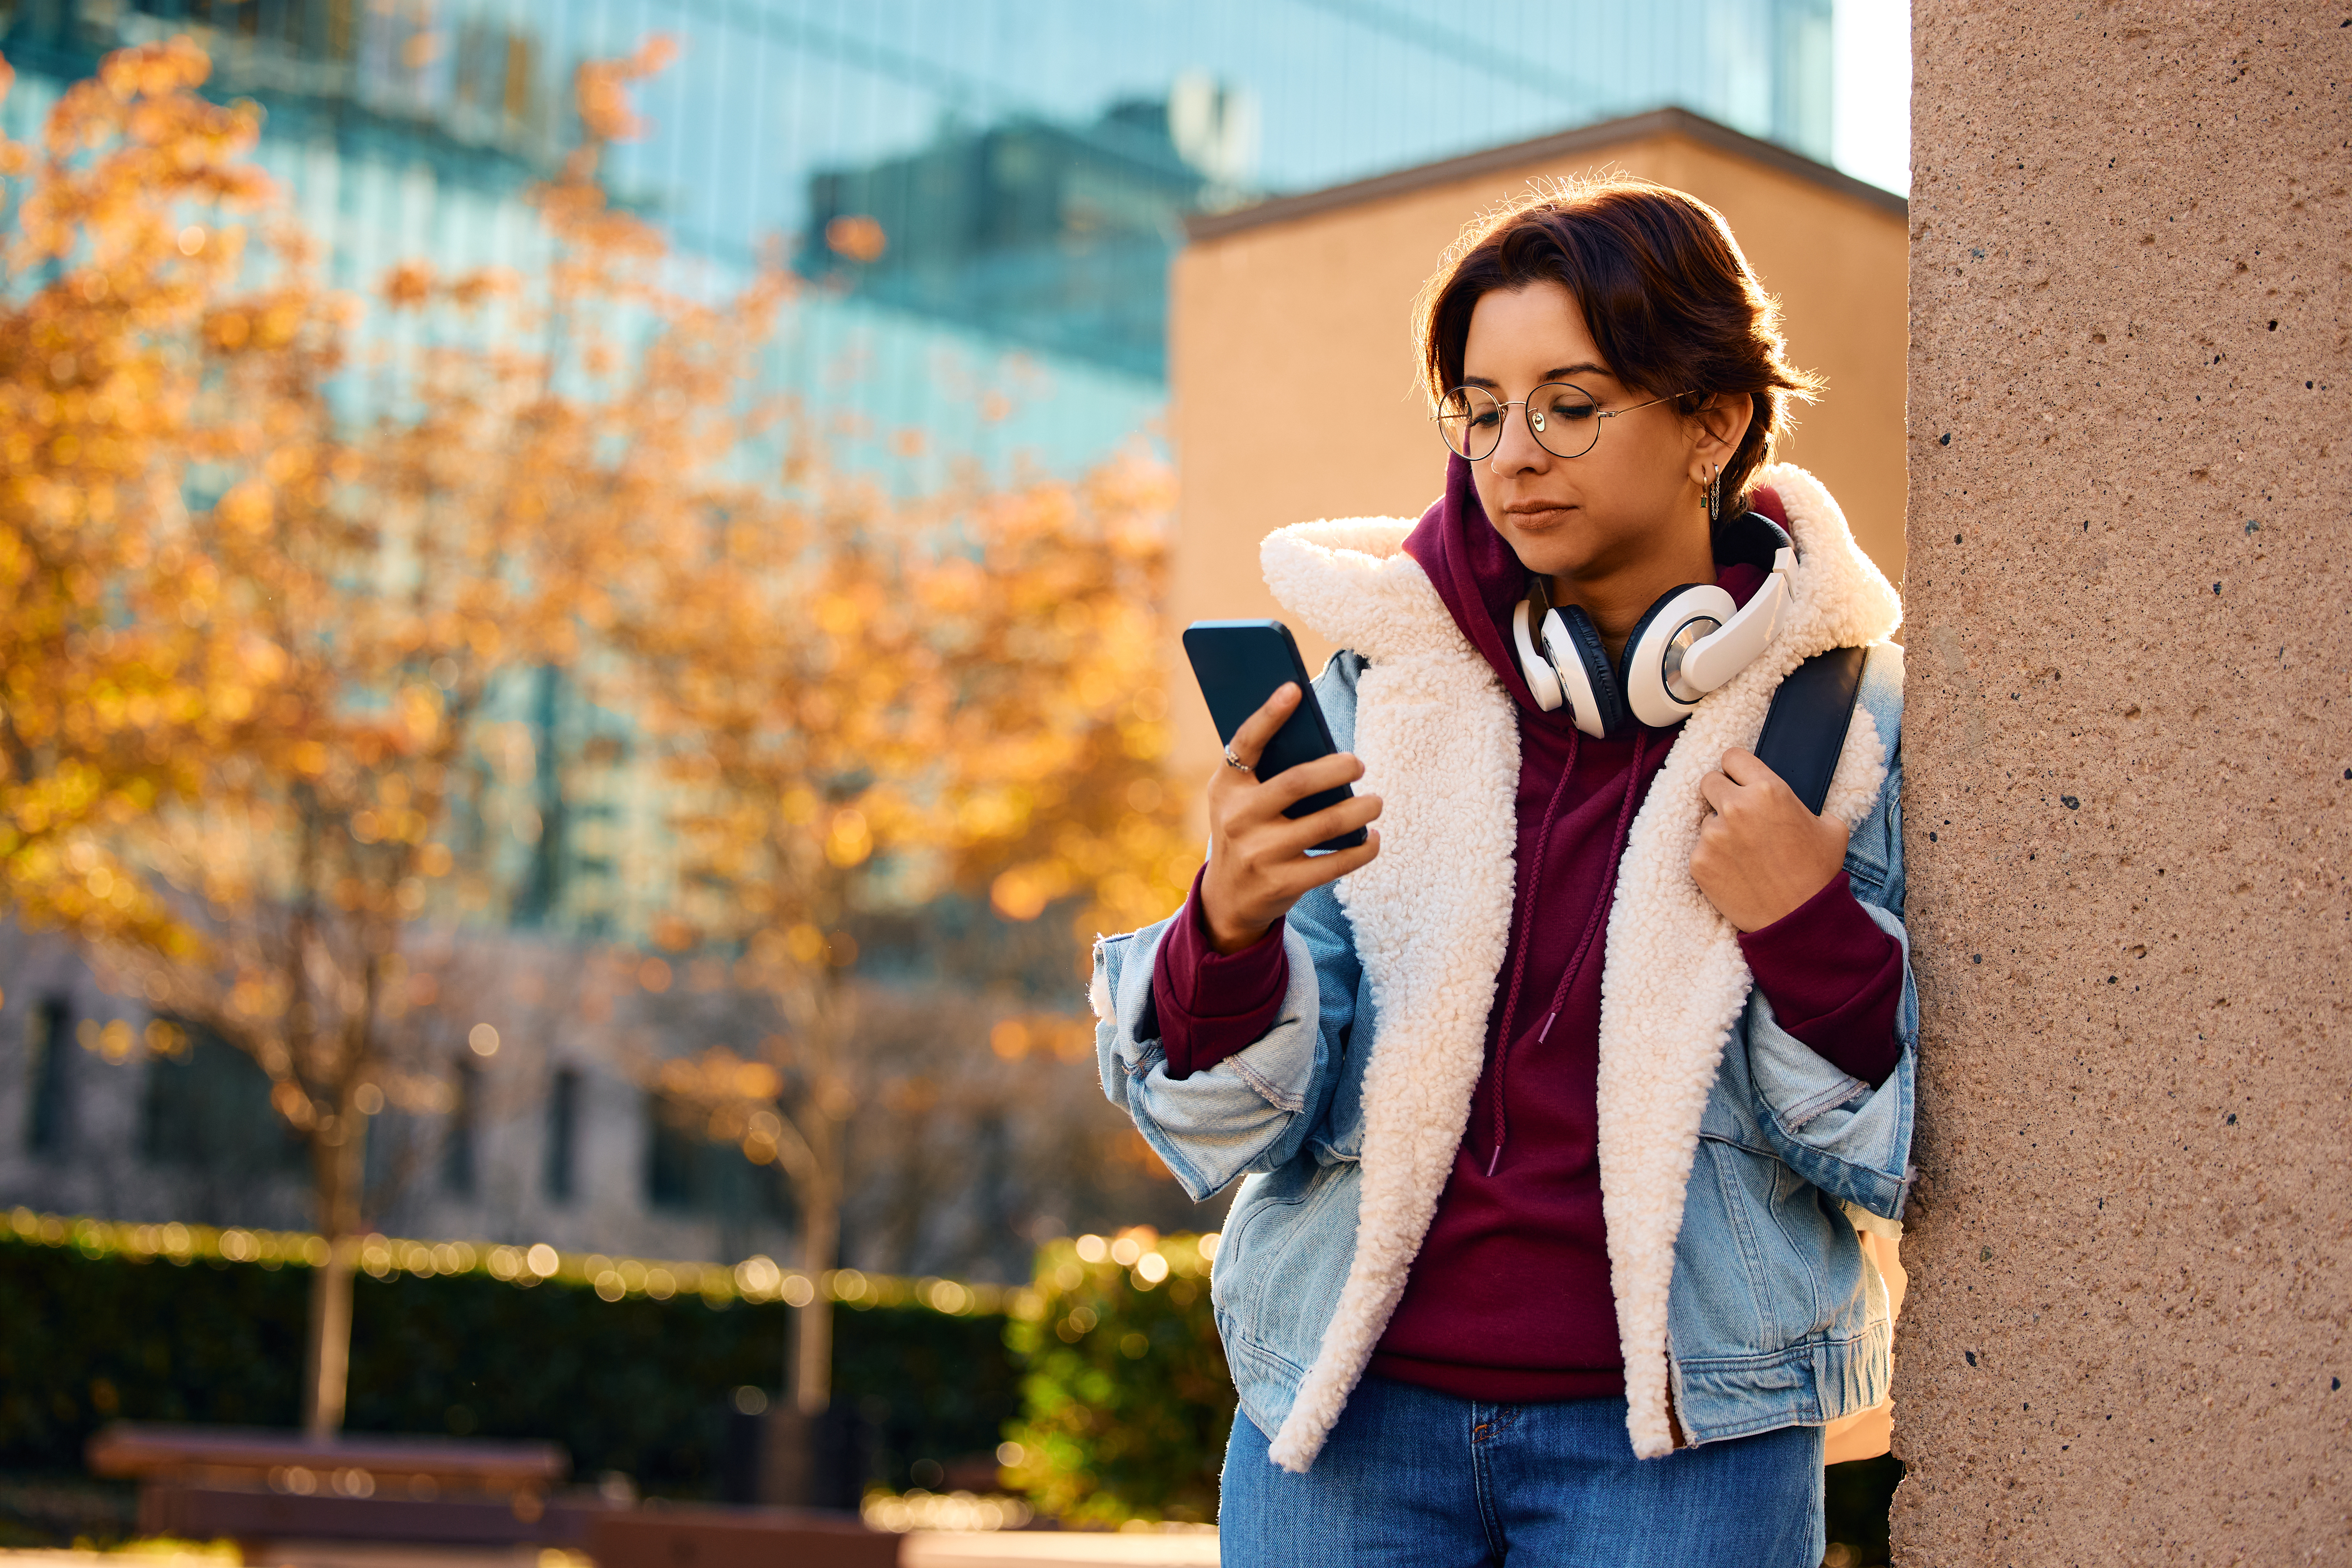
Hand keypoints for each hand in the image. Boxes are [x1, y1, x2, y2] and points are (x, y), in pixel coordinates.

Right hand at [1200, 683, 1382, 953]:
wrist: (1229, 897)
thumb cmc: (1246, 831)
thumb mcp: (1240, 799)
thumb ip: (1267, 772)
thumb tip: (1323, 745)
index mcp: (1226, 787)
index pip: (1245, 744)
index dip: (1268, 715)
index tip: (1293, 689)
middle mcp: (1237, 819)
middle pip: (1297, 782)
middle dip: (1338, 769)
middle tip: (1360, 764)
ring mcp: (1259, 854)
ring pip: (1325, 824)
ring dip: (1360, 810)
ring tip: (1375, 802)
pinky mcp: (1282, 883)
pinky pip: (1335, 863)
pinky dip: (1362, 849)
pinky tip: (1373, 838)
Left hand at [1690, 746, 1847, 932]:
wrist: (1799, 919)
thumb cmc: (1818, 872)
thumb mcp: (1831, 827)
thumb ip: (1803, 803)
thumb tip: (1788, 798)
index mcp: (1768, 789)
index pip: (1732, 757)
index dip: (1736, 769)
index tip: (1738, 778)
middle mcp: (1736, 807)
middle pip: (1709, 781)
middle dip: (1722, 794)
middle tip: (1738, 814)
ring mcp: (1714, 835)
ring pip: (1706, 819)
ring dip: (1720, 830)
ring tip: (1745, 853)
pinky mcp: (1699, 861)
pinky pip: (1700, 848)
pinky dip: (1714, 857)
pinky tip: (1735, 871)